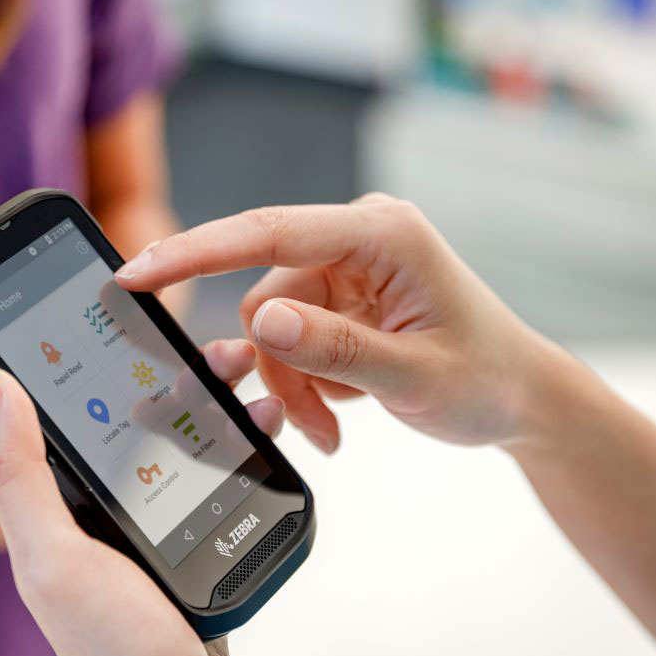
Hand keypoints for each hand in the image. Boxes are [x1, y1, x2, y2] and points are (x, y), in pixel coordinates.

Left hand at [0, 339, 279, 655]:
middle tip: (203, 338)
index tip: (102, 303)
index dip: (75, 352)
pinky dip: (241, 441)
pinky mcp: (189, 535)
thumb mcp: (54, 557)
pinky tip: (262, 424)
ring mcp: (147, 518)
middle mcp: (97, 504)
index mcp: (56, 501)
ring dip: (210, 394)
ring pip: (177, 434)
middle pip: (128, 411)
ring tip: (243, 368)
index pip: (56, 407)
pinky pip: (214, 471)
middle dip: (165, 365)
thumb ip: (18, 473)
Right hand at [115, 194, 565, 450]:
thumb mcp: (412, 376)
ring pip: (272, 325)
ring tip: (332, 426)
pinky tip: (342, 408)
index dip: (194, 251)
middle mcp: (359, 237)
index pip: (267, 230)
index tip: (134, 271)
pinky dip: (305, 381)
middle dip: (279, 367)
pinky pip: (290, 337)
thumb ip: (334, 348)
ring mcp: (348, 266)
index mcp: (382, 233)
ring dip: (293, 384)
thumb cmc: (486, 380)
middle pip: (264, 293)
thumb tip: (263, 320)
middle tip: (307, 425)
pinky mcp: (341, 294)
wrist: (521, 397)